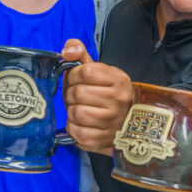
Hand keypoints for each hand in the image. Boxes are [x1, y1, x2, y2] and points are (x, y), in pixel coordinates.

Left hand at [61, 38, 132, 154]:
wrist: (125, 122)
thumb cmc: (105, 92)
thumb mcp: (97, 70)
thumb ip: (80, 54)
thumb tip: (67, 51)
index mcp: (118, 80)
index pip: (86, 72)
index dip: (74, 75)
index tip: (77, 80)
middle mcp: (119, 100)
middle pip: (78, 93)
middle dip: (71, 94)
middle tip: (77, 97)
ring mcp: (113, 122)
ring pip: (76, 113)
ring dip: (72, 111)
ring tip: (80, 109)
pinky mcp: (103, 140)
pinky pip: (77, 132)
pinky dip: (73, 127)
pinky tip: (81, 123)